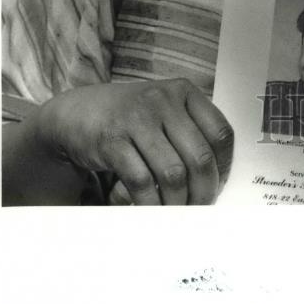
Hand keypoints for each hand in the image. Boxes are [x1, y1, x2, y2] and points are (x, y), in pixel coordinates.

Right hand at [32, 79, 233, 204]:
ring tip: (177, 212)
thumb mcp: (165, 110)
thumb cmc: (131, 117)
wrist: (78, 112)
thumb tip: (217, 177)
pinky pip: (142, 182)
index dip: (225, 165)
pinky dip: (151, 203)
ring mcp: (137, 119)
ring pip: (173, 174)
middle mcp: (163, 100)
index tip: (220, 185)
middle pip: (200, 157)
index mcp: (184, 91)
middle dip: (204, 191)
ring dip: (178, 202)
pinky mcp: (112, 140)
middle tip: (200, 208)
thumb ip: (190, 130)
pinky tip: (153, 209)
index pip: (220, 132)